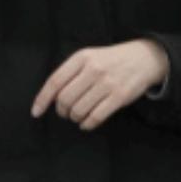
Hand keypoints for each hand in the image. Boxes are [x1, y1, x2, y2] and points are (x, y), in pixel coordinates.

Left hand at [33, 37, 170, 129]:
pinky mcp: (120, 96)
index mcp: (82, 58)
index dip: (42, 99)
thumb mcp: (89, 57)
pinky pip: (95, 117)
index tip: (36, 112)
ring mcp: (107, 83)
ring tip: (78, 115)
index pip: (55, 81)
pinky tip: (86, 123)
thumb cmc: (111, 60)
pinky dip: (87, 124)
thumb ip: (70, 73)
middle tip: (66, 112)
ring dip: (75, 117)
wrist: (144, 58)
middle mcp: (93, 69)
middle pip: (65, 99)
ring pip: (79, 110)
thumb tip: (50, 98)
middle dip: (62, 111)